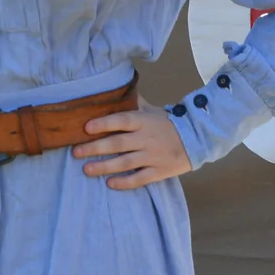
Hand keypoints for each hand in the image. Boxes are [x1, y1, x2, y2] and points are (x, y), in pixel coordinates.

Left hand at [73, 101, 194, 189]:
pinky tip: (110, 183)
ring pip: (125, 162)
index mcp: (144, 121)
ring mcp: (153, 156)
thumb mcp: (152, 110)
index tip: (86, 127)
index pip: (121, 120)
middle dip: (95, 148)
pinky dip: (125, 182)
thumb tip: (114, 91)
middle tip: (76, 152)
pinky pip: (140, 178)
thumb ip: (133, 104)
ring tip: (87, 169)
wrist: (197, 139)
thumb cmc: (169, 124)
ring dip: (105, 167)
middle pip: (118, 143)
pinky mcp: (159, 171)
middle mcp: (147, 138)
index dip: (104, 123)